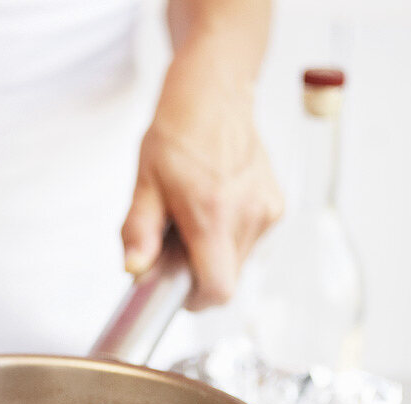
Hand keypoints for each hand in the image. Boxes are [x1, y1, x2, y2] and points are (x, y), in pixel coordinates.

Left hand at [121, 52, 282, 309]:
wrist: (214, 96)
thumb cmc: (179, 134)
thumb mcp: (146, 183)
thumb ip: (139, 232)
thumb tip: (134, 270)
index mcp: (213, 213)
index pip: (219, 288)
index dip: (197, 300)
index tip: (179, 291)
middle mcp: (247, 215)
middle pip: (228, 277)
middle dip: (201, 272)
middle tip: (179, 244)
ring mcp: (267, 211)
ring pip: (240, 261)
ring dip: (216, 253)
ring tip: (196, 217)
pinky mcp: (276, 205)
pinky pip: (251, 241)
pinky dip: (231, 235)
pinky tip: (216, 206)